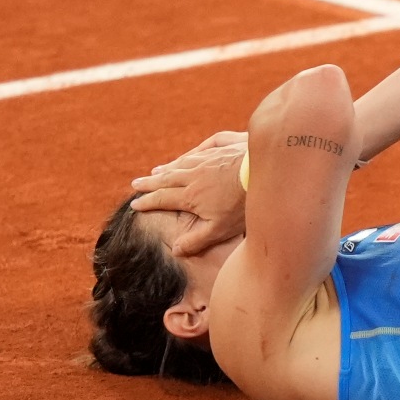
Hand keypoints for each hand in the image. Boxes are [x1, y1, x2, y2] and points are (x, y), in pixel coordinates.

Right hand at [128, 130, 248, 256]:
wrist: (264, 173)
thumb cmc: (243, 205)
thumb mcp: (219, 230)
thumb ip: (196, 240)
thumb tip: (175, 250)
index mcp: (190, 196)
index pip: (162, 199)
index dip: (147, 202)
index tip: (134, 204)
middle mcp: (193, 175)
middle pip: (166, 179)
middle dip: (149, 183)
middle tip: (135, 184)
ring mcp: (207, 160)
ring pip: (181, 164)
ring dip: (166, 168)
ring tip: (156, 171)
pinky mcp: (221, 149)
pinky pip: (198, 151)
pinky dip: (187, 155)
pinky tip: (186, 156)